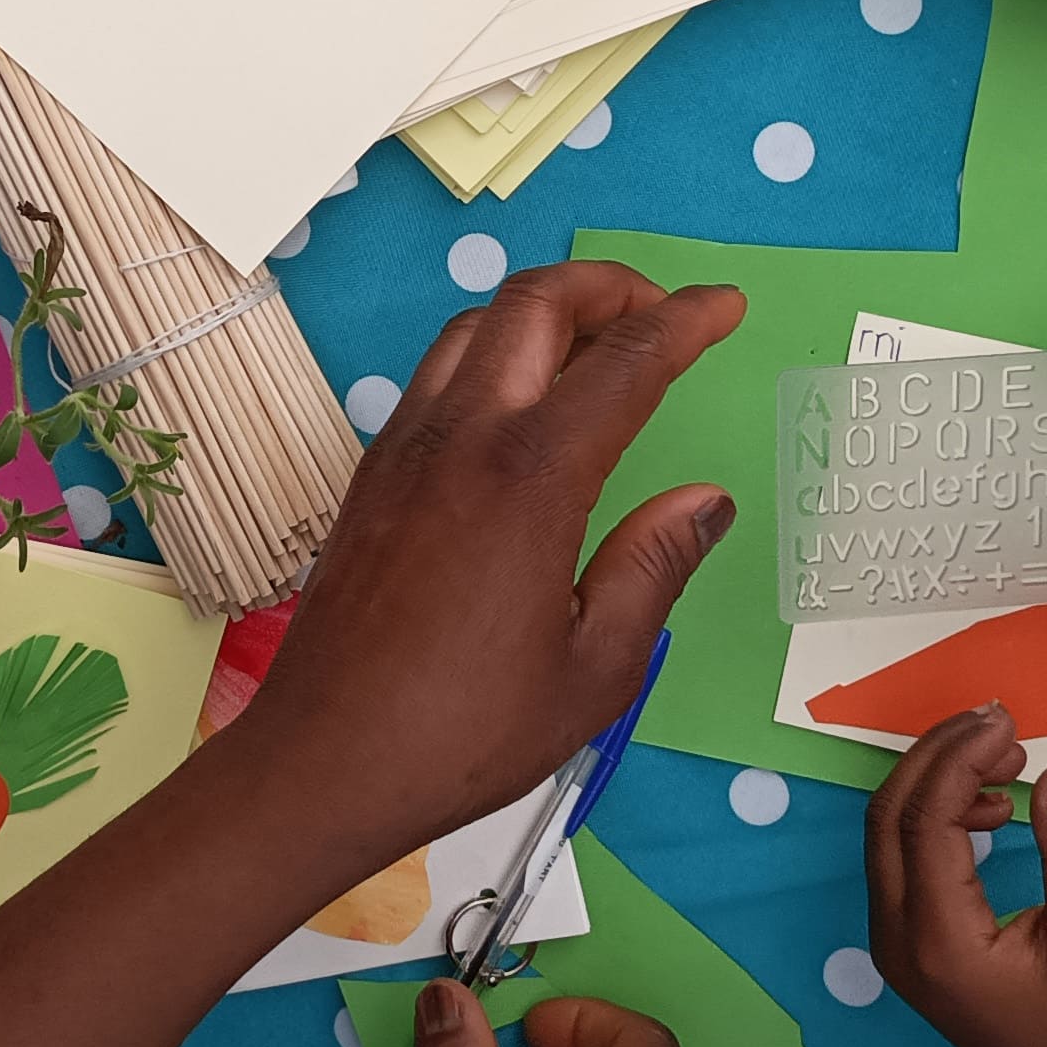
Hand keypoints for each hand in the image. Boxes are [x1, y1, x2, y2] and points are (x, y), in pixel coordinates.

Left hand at [222, 262, 744, 871]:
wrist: (323, 761)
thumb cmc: (464, 732)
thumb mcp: (595, 669)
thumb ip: (653, 568)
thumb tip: (704, 500)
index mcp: (531, 479)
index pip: (624, 362)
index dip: (685, 321)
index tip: (724, 305)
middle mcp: (461, 439)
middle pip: (533, 303)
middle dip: (607, 285)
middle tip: (660, 312)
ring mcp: (404, 450)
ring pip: (474, 327)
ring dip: (542, 312)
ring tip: (596, 345)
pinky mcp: (370, 476)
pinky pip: (436, 375)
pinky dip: (492, 354)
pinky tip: (520, 405)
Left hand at [861, 707, 1046, 1046]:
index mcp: (938, 941)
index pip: (924, 821)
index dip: (960, 759)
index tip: (1008, 724)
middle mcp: (895, 938)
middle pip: (888, 814)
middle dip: (939, 756)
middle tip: (1001, 723)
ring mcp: (890, 939)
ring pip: (887, 829)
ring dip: (937, 780)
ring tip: (1009, 760)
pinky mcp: (903, 936)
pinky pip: (901, 853)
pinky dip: (937, 813)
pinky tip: (994, 808)